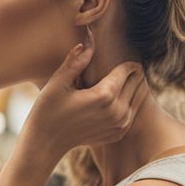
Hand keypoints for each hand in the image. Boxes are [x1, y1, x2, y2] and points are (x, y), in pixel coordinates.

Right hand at [21, 43, 148, 164]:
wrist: (45, 143)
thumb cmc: (47, 110)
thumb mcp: (58, 83)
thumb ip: (75, 62)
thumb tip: (88, 42)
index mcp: (104, 95)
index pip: (128, 70)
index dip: (127, 60)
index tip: (123, 52)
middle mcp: (117, 111)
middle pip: (137, 82)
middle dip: (132, 72)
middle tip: (123, 65)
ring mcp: (119, 125)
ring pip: (138, 97)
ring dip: (133, 86)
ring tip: (122, 78)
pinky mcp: (118, 133)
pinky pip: (132, 112)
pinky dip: (130, 102)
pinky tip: (117, 96)